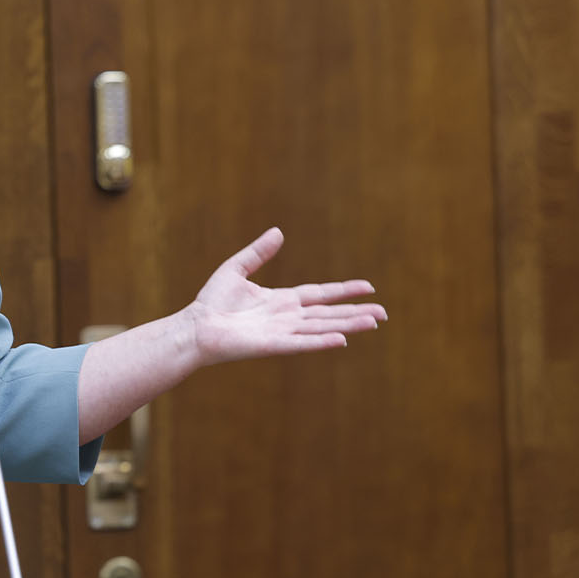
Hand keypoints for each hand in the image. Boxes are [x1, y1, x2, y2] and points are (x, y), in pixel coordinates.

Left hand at [185, 227, 385, 365]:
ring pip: (322, 328)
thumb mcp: (236, 269)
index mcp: (281, 300)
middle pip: (329, 313)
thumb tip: (278, 232)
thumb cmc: (211, 302)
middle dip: (356, 312)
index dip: (343, 290)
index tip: (368, 287)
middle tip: (384, 313)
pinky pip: (301, 343)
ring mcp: (282, 332)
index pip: (320, 294)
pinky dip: (321, 341)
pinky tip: (343, 339)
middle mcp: (287, 317)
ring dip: (348, 325)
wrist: (195, 327)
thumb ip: (258, 253)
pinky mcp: (272, 345)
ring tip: (374, 322)